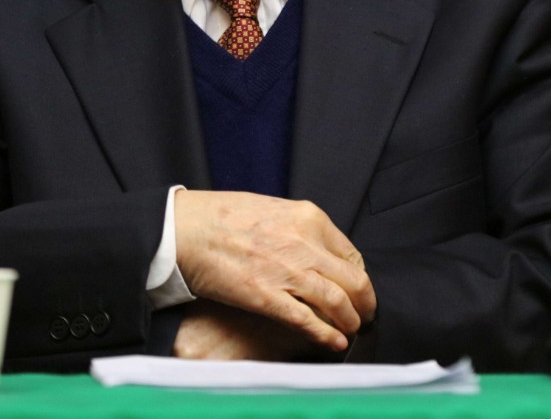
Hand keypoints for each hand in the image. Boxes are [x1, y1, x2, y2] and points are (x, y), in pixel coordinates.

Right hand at [173, 190, 375, 351]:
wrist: (185, 228)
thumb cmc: (222, 216)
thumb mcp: (273, 208)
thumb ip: (299, 229)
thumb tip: (316, 252)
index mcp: (309, 217)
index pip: (352, 254)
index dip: (359, 277)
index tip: (357, 289)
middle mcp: (305, 243)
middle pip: (354, 280)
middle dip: (365, 303)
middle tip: (364, 315)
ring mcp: (287, 271)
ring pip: (338, 302)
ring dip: (350, 321)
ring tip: (352, 330)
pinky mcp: (267, 297)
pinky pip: (308, 320)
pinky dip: (327, 335)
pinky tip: (335, 342)